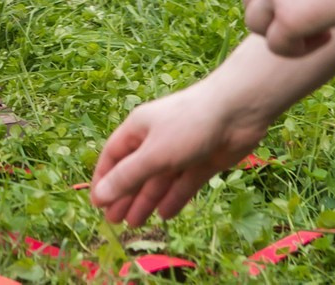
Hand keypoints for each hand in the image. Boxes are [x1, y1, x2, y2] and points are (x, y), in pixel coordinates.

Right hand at [90, 79, 263, 226]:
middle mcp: (157, 140)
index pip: (114, 157)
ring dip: (147, 200)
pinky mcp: (202, 161)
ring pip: (159, 180)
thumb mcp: (153, 154)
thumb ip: (127, 177)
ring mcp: (181, 151)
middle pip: (136, 172)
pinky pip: (183, 183)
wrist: (237, 112)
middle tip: (115, 222)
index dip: (104, 179)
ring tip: (135, 224)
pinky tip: (165, 214)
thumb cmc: (187, 126)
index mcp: (138, 129)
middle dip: (125, 195)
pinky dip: (174, 198)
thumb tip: (98, 196)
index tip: (97, 204)